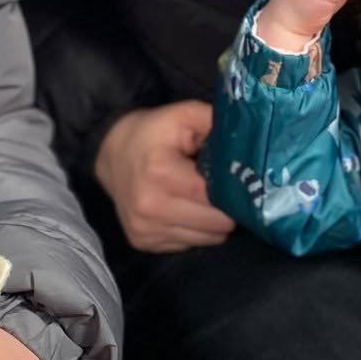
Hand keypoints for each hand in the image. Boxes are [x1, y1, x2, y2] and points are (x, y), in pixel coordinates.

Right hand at [94, 100, 235, 252]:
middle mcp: (150, 207)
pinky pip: (189, 244)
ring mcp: (145, 229)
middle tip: (223, 188)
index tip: (241, 180)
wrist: (110, 153)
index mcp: (161, 173)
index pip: (216, 197)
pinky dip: (195, 229)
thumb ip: (218, 123)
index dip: (234, 190)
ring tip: (203, 198)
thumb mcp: (184, 115)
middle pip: (217, 224)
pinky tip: (186, 209)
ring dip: (212, 221)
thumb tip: (250, 143)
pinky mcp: (143, 242)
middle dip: (227, 207)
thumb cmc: (153, 133)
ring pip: (208, 239)